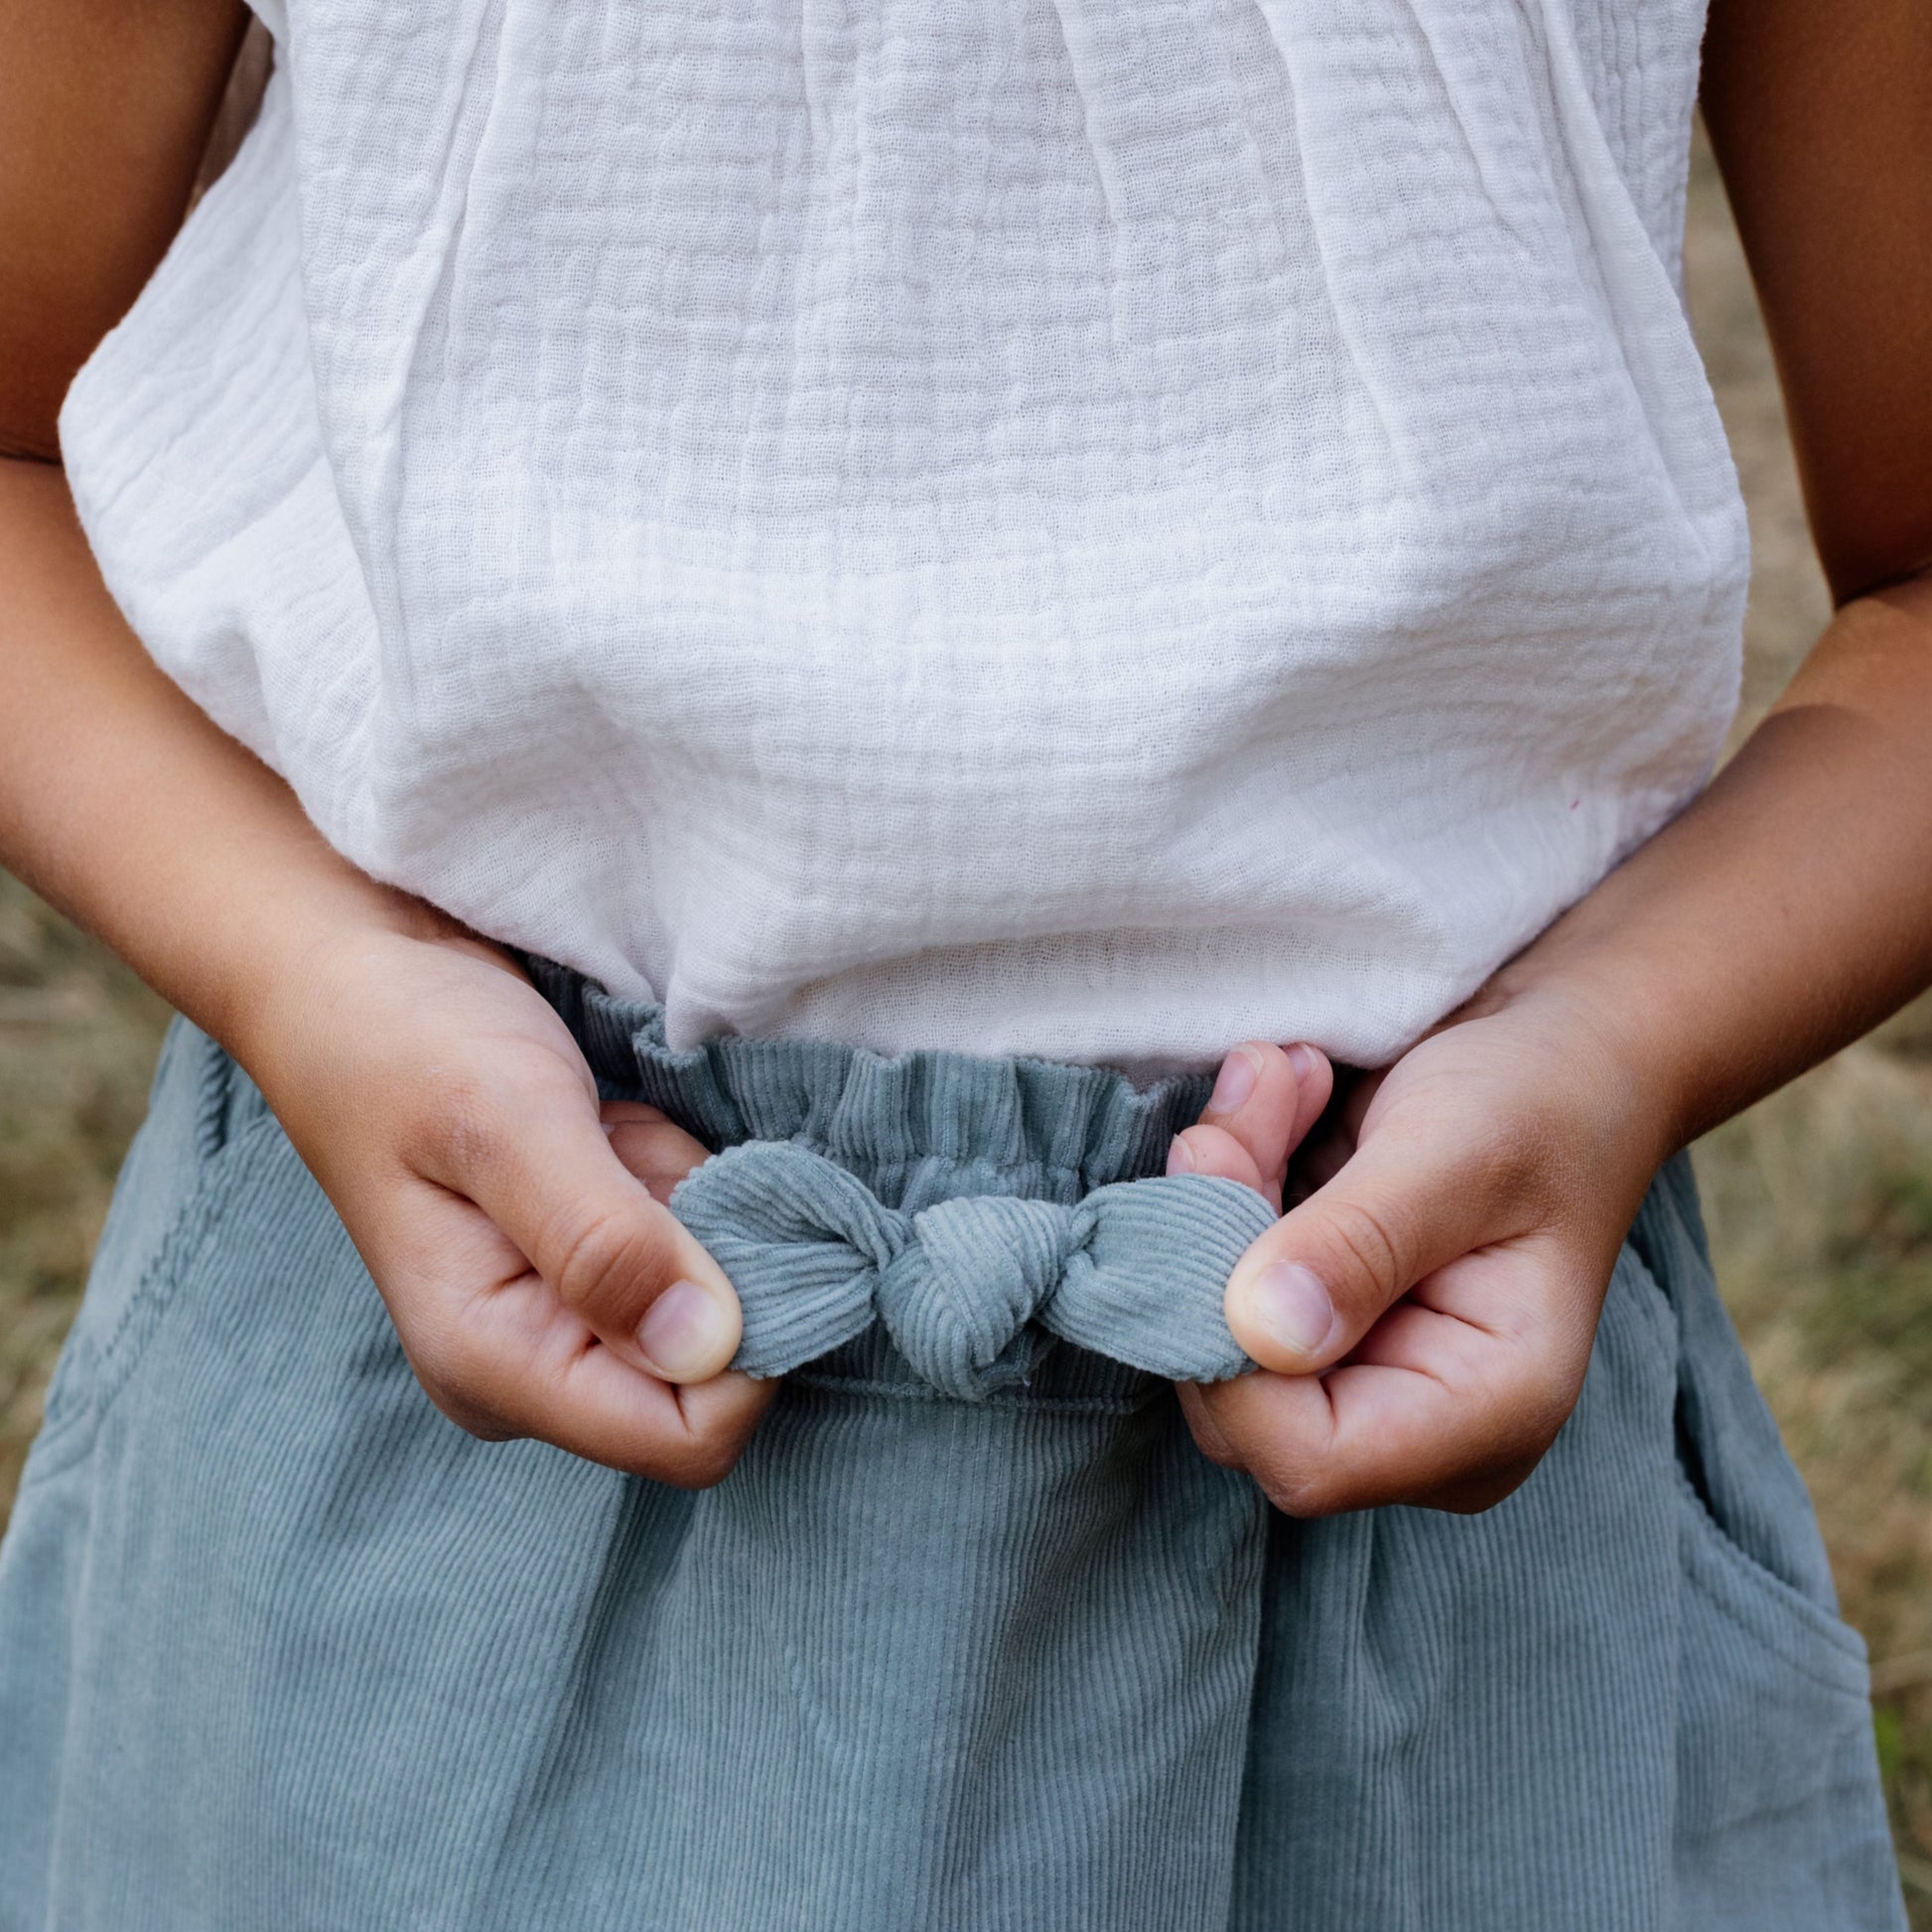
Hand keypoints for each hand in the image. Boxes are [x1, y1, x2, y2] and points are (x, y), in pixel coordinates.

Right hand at [240, 917, 773, 1484]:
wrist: (353, 973)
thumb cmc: (406, 1038)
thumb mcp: (504, 1119)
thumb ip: (601, 1239)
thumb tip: (711, 1345)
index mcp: (497, 1365)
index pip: (686, 1437)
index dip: (749, 1342)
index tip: (722, 1211)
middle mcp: (534, 1368)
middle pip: (716, 1370)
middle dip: (715, 1252)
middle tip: (630, 1152)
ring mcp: (561, 1321)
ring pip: (717, 1296)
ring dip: (695, 1201)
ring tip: (606, 1129)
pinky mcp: (587, 1270)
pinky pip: (694, 1246)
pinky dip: (680, 1181)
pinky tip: (609, 1129)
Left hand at [1171, 990, 1670, 1515]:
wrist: (1563, 1052)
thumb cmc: (1544, 1100)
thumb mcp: (1462, 1149)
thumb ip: (1361, 1241)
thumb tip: (1256, 1331)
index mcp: (1488, 1412)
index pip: (1309, 1458)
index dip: (1226, 1347)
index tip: (1218, 1177)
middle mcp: (1415, 1420)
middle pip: (1238, 1389)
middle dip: (1214, 1230)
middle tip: (1257, 1091)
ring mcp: (1356, 1374)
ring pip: (1207, 1319)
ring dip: (1219, 1179)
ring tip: (1280, 1072)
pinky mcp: (1310, 1320)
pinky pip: (1212, 1269)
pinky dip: (1227, 1173)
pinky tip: (1282, 1092)